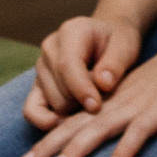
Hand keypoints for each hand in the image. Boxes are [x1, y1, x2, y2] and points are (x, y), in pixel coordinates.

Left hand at [18, 30, 156, 156]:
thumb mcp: (152, 87)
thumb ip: (135, 104)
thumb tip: (122, 127)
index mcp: (117, 95)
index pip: (77, 118)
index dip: (52, 136)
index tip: (30, 155)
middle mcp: (121, 99)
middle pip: (78, 125)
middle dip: (49, 146)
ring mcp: (139, 104)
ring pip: (100, 128)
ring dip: (76, 149)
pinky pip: (138, 132)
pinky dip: (124, 150)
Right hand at [24, 14, 142, 126]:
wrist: (108, 40)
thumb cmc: (117, 42)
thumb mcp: (126, 46)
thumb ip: (116, 63)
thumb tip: (102, 84)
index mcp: (71, 32)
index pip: (68, 65)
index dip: (81, 89)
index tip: (96, 106)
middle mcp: (49, 48)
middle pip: (60, 88)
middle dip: (83, 100)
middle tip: (106, 95)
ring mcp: (40, 68)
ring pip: (52, 102)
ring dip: (75, 108)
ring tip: (95, 97)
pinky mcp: (37, 86)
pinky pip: (31, 109)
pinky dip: (44, 120)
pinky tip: (64, 124)